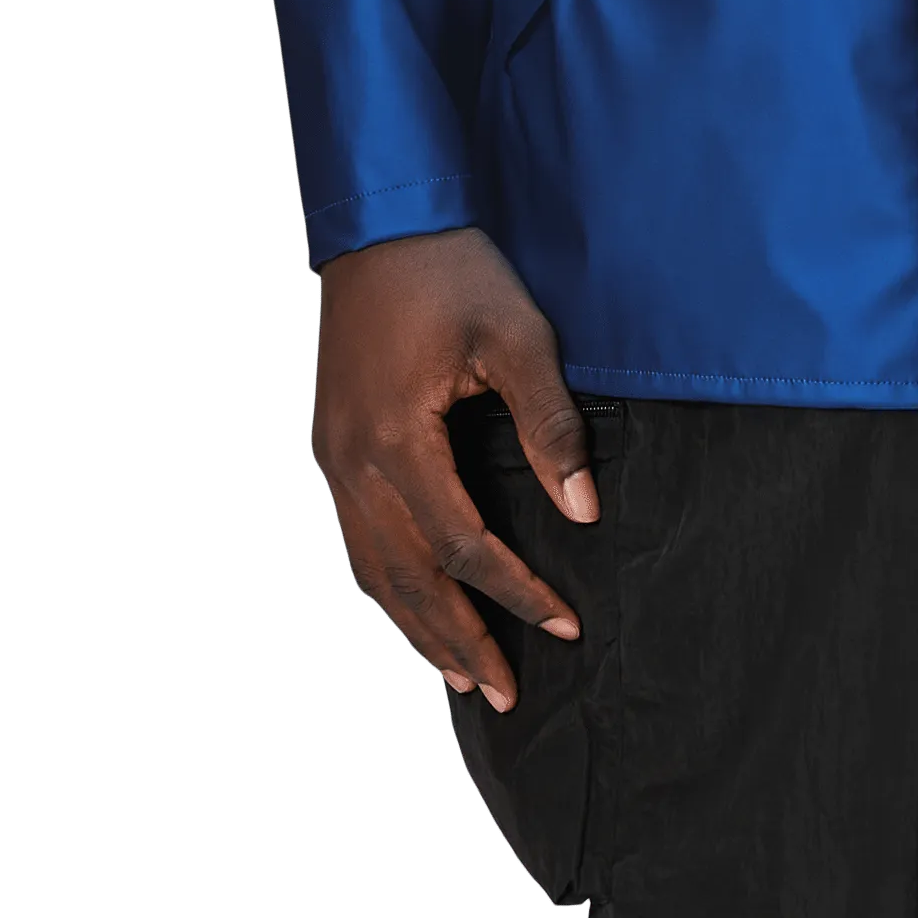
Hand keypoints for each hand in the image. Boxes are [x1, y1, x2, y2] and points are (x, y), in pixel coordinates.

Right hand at [308, 226, 598, 715]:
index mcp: (397, 440)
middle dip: (460, 638)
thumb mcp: (519, 337)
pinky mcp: (332, 446)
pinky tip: (411, 610)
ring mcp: (334, 457)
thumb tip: (584, 509)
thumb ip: (552, 426)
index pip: (461, 545)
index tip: (565, 625)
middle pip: (407, 577)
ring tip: (462, 676)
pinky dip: (386, 586)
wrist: (381, 223)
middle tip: (507, 695)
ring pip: (372, 568)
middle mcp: (353, 462)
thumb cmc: (453, 271)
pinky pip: (356, 538)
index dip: (514, 592)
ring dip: (417, 627)